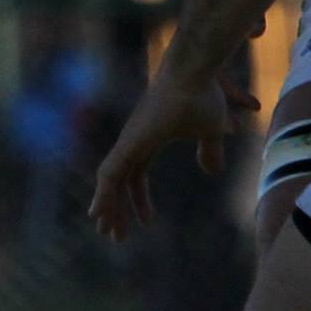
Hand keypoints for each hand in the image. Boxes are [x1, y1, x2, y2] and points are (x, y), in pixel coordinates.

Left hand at [89, 68, 259, 241]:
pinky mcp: (129, 142)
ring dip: (107, 208)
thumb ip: (210, 150)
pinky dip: (103, 195)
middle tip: (114, 237)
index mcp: (148, 142)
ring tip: (106, 233)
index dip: (138, 201)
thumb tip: (212, 171)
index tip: (145, 223)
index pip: (136, 177)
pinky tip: (98, 213)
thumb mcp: (212, 130)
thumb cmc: (203, 95)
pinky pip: (109, 175)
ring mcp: (129, 142)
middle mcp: (133, 142)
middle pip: (118, 184)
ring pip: (109, 182)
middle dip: (117, 210)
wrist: (194, 73)